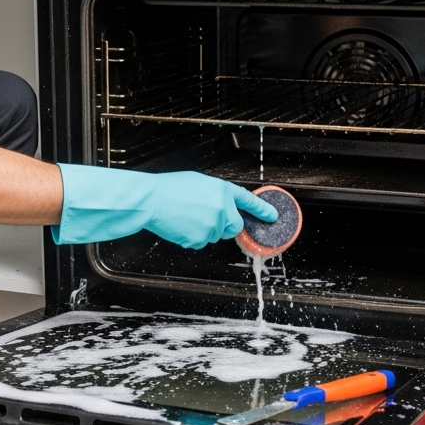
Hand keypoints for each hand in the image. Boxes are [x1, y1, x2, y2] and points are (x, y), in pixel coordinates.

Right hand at [53, 165, 277, 248]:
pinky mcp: (200, 239)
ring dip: (206, 229)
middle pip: (234, 226)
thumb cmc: (170, 189)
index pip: (248, 201)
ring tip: (187, 216)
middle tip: (206, 216)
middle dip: (225, 224)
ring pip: (216, 234)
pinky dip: (194, 236)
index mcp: (222, 190)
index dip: (262, 210)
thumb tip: (224, 206)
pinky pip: (202, 241)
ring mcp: (212, 225)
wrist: (151, 201)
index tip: (273, 217)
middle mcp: (221, 208)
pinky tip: (182, 224)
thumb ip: (216, 194)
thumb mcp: (199, 183)